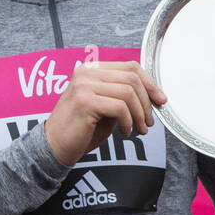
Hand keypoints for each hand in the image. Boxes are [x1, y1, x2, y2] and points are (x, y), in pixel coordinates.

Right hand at [44, 60, 165, 166]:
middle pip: (132, 78)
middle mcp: (87, 72)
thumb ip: (122, 97)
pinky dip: (128, 122)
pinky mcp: (85, 101)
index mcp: (92, 69)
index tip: (160, 100)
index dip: (150, 83)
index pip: (130, 67)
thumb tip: (152, 96)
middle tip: (149, 122)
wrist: (54, 147)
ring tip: (139, 130)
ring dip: (139, 114)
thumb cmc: (80, 130)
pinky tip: (125, 132)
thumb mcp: (105, 108)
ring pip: (128, 92)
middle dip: (147, 102)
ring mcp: (84, 85)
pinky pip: (120, 107)